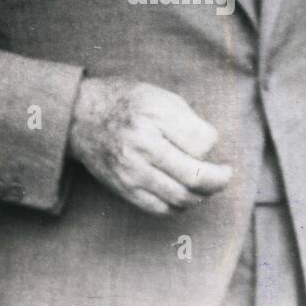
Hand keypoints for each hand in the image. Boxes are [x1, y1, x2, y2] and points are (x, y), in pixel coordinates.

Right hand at [67, 77, 232, 215]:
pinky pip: (162, 209)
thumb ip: (187, 119)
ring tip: (205, 184)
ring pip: (182, 198)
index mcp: (151, 119)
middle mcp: (140, 148)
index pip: (201, 143)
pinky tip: (183, 193)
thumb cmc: (125, 102)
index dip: (212, 146)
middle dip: (218, 179)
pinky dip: (180, 206)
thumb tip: (210, 149)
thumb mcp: (158, 96)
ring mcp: (131, 173)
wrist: (80, 117)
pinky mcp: (124, 189)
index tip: (210, 144)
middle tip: (225, 174)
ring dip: (202, 195)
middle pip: (195, 177)